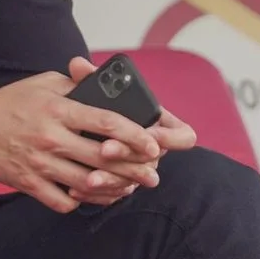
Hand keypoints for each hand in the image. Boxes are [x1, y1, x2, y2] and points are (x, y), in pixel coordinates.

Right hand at [0, 58, 162, 213]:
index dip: (135, 136)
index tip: (153, 145)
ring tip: (129, 188)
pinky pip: (64, 201)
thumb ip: (77, 86)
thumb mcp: (45, 83)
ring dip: (113, 189)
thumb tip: (108, 89)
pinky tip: (92, 195)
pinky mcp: (29, 184)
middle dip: (134, 169)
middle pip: (103, 158)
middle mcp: (51, 137)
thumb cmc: (13, 101)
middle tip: (152, 175)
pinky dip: (82, 201)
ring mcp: (40, 163)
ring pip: (87, 184)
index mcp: (59, 109)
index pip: (106, 122)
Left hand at [72, 61, 197, 205]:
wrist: (79, 132)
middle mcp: (153, 151)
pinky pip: (114, 194)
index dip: (170, 137)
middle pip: (152, 159)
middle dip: (127, 154)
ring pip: (132, 181)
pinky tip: (76, 189)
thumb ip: (90, 78)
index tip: (148, 134)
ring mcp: (138, 171)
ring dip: (111, 179)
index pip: (184, 136)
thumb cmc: (96, 106)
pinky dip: (97, 193)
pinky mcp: (119, 186)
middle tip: (105, 149)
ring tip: (88, 177)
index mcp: (159, 125)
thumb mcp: (94, 91)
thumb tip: (77, 64)